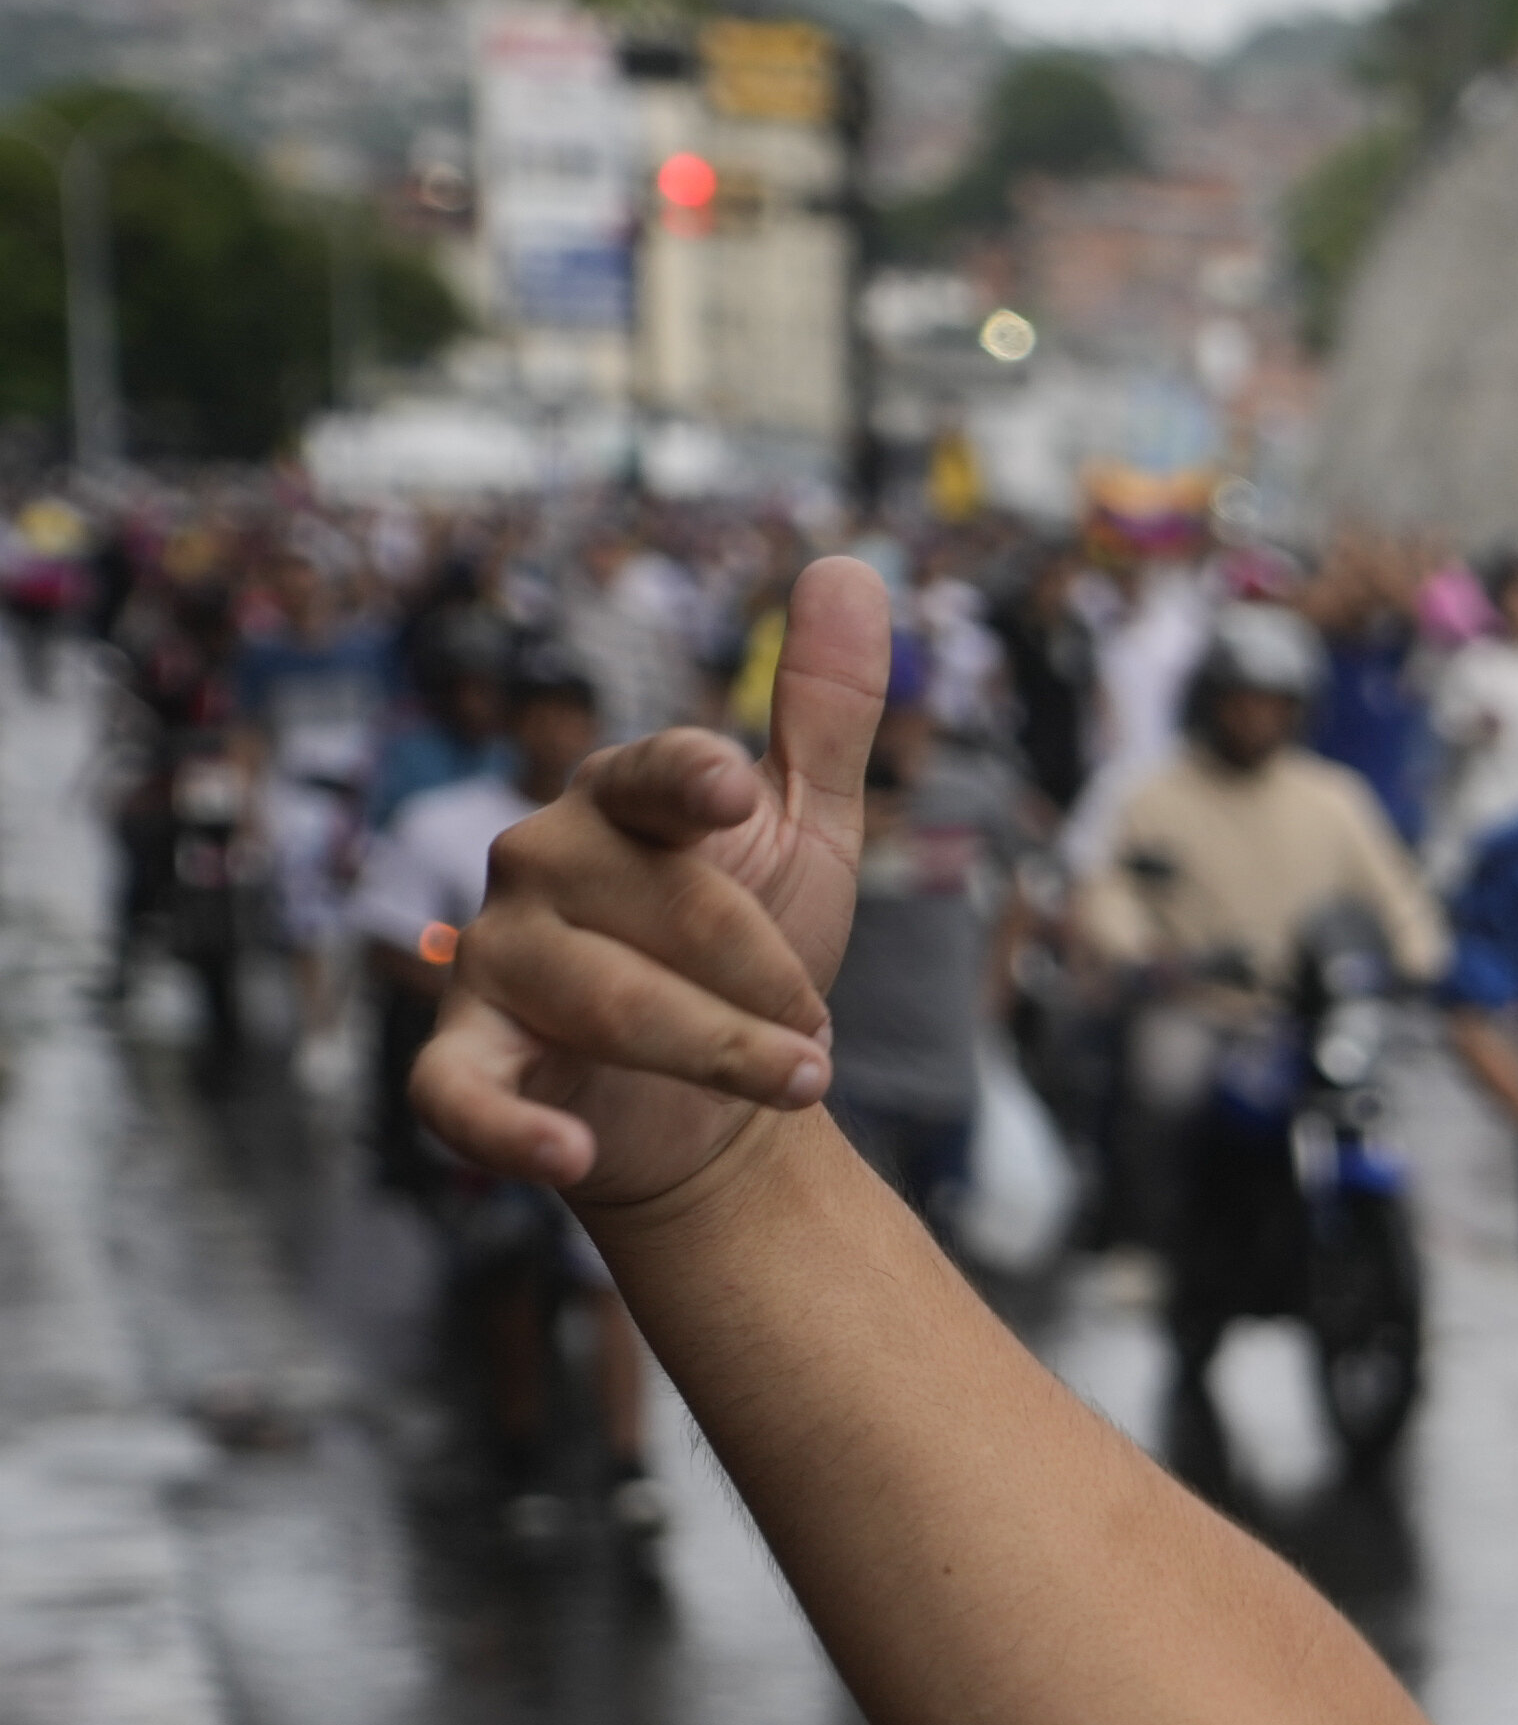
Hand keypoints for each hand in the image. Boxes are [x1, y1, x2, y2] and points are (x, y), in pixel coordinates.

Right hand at [415, 554, 879, 1204]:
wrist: (716, 1105)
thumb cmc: (751, 955)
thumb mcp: (806, 830)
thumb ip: (823, 714)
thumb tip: (852, 566)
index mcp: (620, 803)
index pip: (651, 775)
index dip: (689, 780)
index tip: (731, 789)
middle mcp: (540, 865)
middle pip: (656, 903)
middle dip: (764, 978)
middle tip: (822, 1038)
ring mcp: (495, 962)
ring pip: (599, 998)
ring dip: (718, 1051)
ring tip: (805, 1082)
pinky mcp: (472, 1060)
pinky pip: (458, 1092)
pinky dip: (507, 1129)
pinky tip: (570, 1158)